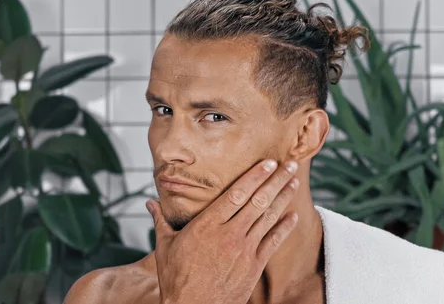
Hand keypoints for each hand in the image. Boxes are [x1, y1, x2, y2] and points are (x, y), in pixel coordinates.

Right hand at [146, 159, 300, 303]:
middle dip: (276, 180)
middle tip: (290, 165)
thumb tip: (150, 203)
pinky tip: (293, 216)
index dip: (255, 176)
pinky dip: (284, 227)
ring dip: (283, 198)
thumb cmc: (176, 280)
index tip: (268, 163)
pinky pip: (273, 242)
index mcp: (207, 225)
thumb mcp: (164, 247)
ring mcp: (244, 250)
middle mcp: (229, 234)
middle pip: (258, 201)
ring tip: (294, 182)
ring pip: (268, 217)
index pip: (236, 193)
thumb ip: (161, 221)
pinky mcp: (254, 266)